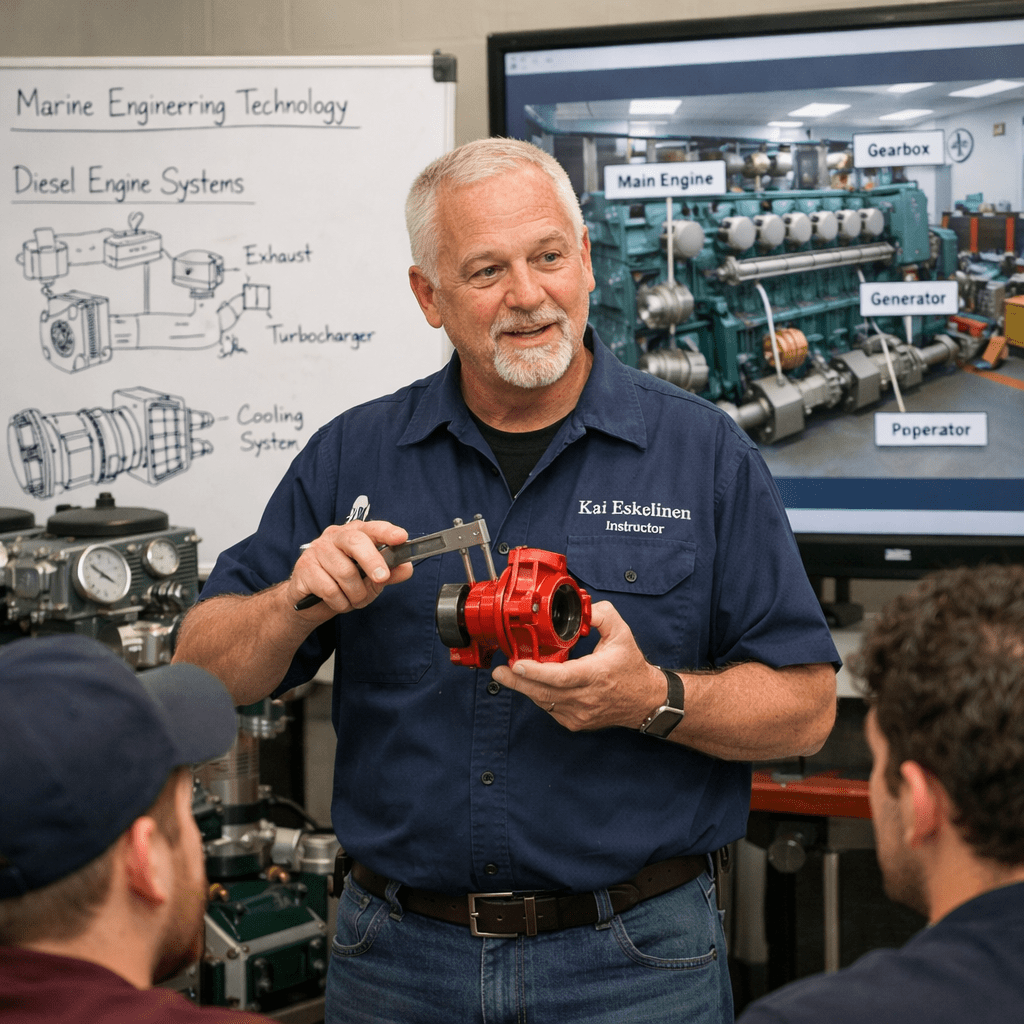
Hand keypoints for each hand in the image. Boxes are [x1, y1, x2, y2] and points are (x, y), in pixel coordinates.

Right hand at [288, 519, 412, 617]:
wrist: (309, 603)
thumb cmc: (343, 585)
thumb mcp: (370, 579)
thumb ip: (389, 572)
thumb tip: (406, 568)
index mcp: (354, 533)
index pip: (372, 528)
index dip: (387, 532)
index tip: (401, 537)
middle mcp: (335, 537)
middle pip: (356, 543)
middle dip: (373, 562)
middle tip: (382, 578)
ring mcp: (317, 551)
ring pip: (345, 572)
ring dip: (356, 594)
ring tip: (355, 599)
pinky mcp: (304, 569)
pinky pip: (330, 589)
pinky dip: (340, 602)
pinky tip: (338, 602)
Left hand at [490, 601, 664, 730]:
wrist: (645, 700)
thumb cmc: (631, 667)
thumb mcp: (621, 633)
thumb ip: (601, 615)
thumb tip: (582, 606)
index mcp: (597, 674)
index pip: (562, 677)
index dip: (537, 672)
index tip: (518, 664)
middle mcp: (587, 697)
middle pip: (545, 692)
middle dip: (518, 681)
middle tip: (500, 671)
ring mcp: (580, 713)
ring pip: (544, 701)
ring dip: (525, 688)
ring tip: (509, 674)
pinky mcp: (576, 722)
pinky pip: (550, 708)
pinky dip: (539, 696)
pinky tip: (532, 684)